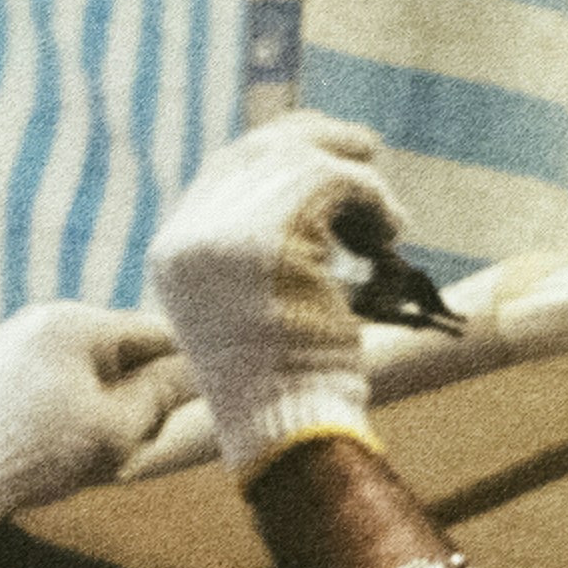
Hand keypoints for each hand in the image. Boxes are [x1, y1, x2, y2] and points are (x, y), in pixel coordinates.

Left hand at [0, 302, 194, 545]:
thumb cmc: (41, 453)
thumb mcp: (118, 428)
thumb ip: (162, 394)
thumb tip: (198, 371)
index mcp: (75, 322)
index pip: (155, 332)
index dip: (190, 362)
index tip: (213, 390)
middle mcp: (40, 321)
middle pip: (118, 348)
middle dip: (145, 384)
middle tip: (166, 426)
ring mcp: (11, 346)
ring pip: (84, 367)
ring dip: (109, 399)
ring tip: (117, 443)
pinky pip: (51, 382)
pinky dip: (73, 406)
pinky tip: (73, 443)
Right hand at [146, 111, 404, 483]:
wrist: (284, 426)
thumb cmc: (285, 380)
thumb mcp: (252, 302)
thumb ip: (257, 242)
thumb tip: (307, 185)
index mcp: (174, 252)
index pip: (225, 169)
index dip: (279, 151)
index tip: (324, 151)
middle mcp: (189, 236)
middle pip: (257, 150)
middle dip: (316, 140)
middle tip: (365, 147)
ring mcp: (223, 235)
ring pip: (302, 163)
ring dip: (356, 182)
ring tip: (386, 223)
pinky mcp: (270, 240)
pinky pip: (334, 183)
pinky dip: (373, 198)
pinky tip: (393, 232)